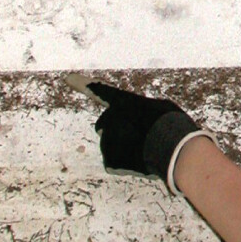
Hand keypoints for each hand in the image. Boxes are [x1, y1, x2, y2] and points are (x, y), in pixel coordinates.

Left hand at [76, 79, 214, 192]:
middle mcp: (110, 119)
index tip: (67, 78)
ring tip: (146, 148)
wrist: (172, 146)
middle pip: (107, 125)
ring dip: (124, 147)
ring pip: (112, 145)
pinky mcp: (109, 162)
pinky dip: (125, 163)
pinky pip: (115, 162)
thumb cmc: (173, 124)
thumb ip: (143, 113)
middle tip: (139, 134)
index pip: (102, 92)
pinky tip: (141, 160)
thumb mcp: (161, 109)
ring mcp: (108, 141)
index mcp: (124, 102)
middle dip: (117, 129)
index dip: (82, 84)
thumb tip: (140, 126)